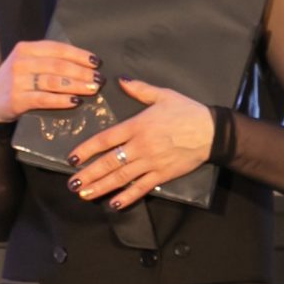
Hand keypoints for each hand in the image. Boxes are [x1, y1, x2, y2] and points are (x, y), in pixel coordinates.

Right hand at [0, 39, 101, 124]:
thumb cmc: (15, 82)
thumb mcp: (26, 64)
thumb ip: (47, 60)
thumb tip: (83, 64)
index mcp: (25, 49)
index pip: (57, 49)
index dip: (79, 55)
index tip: (97, 62)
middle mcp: (20, 62)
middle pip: (58, 65)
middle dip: (82, 72)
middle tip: (98, 79)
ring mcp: (17, 81)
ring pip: (53, 81)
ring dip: (77, 85)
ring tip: (92, 89)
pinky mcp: (16, 99)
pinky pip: (44, 99)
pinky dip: (62, 100)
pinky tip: (75, 101)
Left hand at [67, 79, 214, 209]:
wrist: (212, 131)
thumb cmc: (186, 111)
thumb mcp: (163, 95)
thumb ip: (139, 89)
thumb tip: (120, 80)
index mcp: (137, 126)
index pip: (105, 139)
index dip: (87, 149)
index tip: (72, 158)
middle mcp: (140, 146)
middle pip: (109, 162)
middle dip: (89, 174)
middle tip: (71, 184)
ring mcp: (151, 162)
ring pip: (121, 177)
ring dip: (101, 186)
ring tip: (84, 194)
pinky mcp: (162, 175)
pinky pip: (141, 187)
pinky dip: (127, 196)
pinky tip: (114, 203)